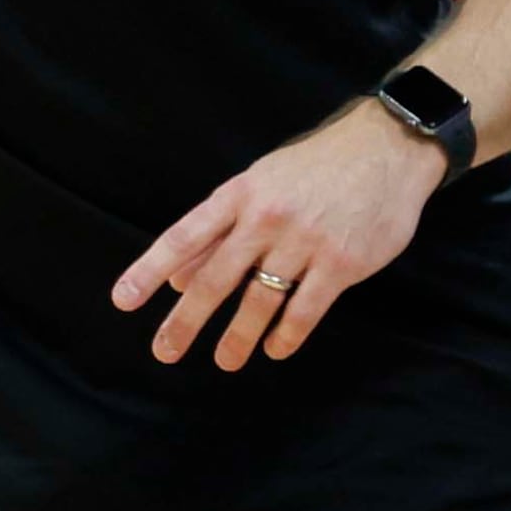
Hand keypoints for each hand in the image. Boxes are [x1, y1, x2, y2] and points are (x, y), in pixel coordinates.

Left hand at [109, 102, 444, 370]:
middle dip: (186, 320)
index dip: (149, 269)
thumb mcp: (260, 183)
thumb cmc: (313, 168)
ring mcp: (304, 242)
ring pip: (259, 301)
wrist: (385, 149)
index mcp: (239, 194)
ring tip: (224, 361)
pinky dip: (286, 335)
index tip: (124, 299)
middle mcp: (265, 218)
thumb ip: (220, 228)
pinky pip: (305, 310)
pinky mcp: (341, 263)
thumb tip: (177, 277)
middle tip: (164, 351)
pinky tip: (275, 349)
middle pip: (215, 278)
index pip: (184, 237)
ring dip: (237, 337)